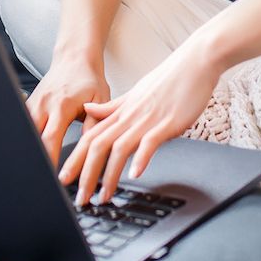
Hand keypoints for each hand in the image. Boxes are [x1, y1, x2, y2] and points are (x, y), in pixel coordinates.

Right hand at [25, 55, 110, 168]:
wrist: (74, 58)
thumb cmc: (89, 79)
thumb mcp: (100, 99)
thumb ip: (94, 123)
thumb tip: (91, 149)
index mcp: (61, 105)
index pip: (50, 138)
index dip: (48, 158)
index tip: (50, 175)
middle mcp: (43, 104)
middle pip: (32, 138)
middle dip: (35, 158)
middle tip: (38, 179)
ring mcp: (33, 103)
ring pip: (25, 132)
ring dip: (28, 149)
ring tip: (34, 169)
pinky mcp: (28, 104)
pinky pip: (24, 124)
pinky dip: (26, 138)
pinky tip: (29, 152)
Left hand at [58, 43, 221, 206]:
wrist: (195, 62)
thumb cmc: (169, 79)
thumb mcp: (134, 93)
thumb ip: (111, 106)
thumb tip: (89, 110)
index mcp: (121, 111)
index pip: (90, 137)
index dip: (75, 159)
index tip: (65, 179)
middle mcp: (129, 117)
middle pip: (98, 146)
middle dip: (85, 175)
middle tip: (79, 199)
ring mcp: (147, 119)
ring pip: (119, 148)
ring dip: (109, 176)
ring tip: (104, 197)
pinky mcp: (167, 122)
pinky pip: (150, 142)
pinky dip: (141, 159)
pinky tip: (135, 174)